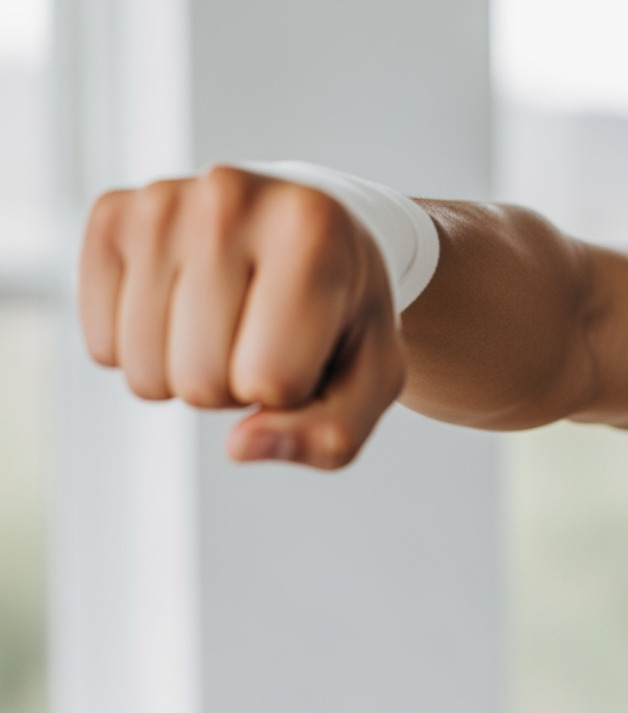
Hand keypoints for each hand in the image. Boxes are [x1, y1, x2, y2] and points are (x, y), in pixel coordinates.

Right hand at [77, 166, 405, 468]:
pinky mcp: (111, 216)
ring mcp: (161, 202)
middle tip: (262, 338)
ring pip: (145, 371)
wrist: (310, 230)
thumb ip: (332, 434)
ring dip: (187, 373)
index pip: (272, 379)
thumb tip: (239, 447)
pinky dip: (143, 350)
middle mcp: (229, 199)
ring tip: (226, 324)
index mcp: (310, 232)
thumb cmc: (342, 310)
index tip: (307, 348)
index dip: (292, 390)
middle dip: (236, 388)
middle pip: (201, 382)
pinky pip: (104, 346)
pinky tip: (181, 310)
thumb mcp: (372, 376)